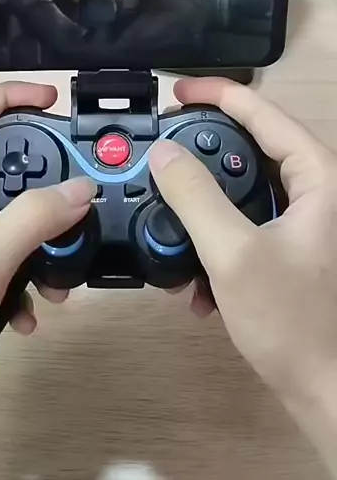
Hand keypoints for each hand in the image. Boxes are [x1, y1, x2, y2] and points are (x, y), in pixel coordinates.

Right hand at [149, 78, 336, 473]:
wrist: (326, 391)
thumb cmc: (292, 321)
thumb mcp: (233, 254)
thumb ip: (194, 197)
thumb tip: (164, 153)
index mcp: (318, 175)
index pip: (263, 111)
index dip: (216, 94)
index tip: (173, 91)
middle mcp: (318, 189)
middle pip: (250, 146)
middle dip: (202, 153)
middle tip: (160, 151)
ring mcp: (306, 221)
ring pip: (244, 189)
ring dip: (204, 206)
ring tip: (170, 220)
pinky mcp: (292, 248)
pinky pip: (246, 223)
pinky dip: (216, 238)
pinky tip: (195, 278)